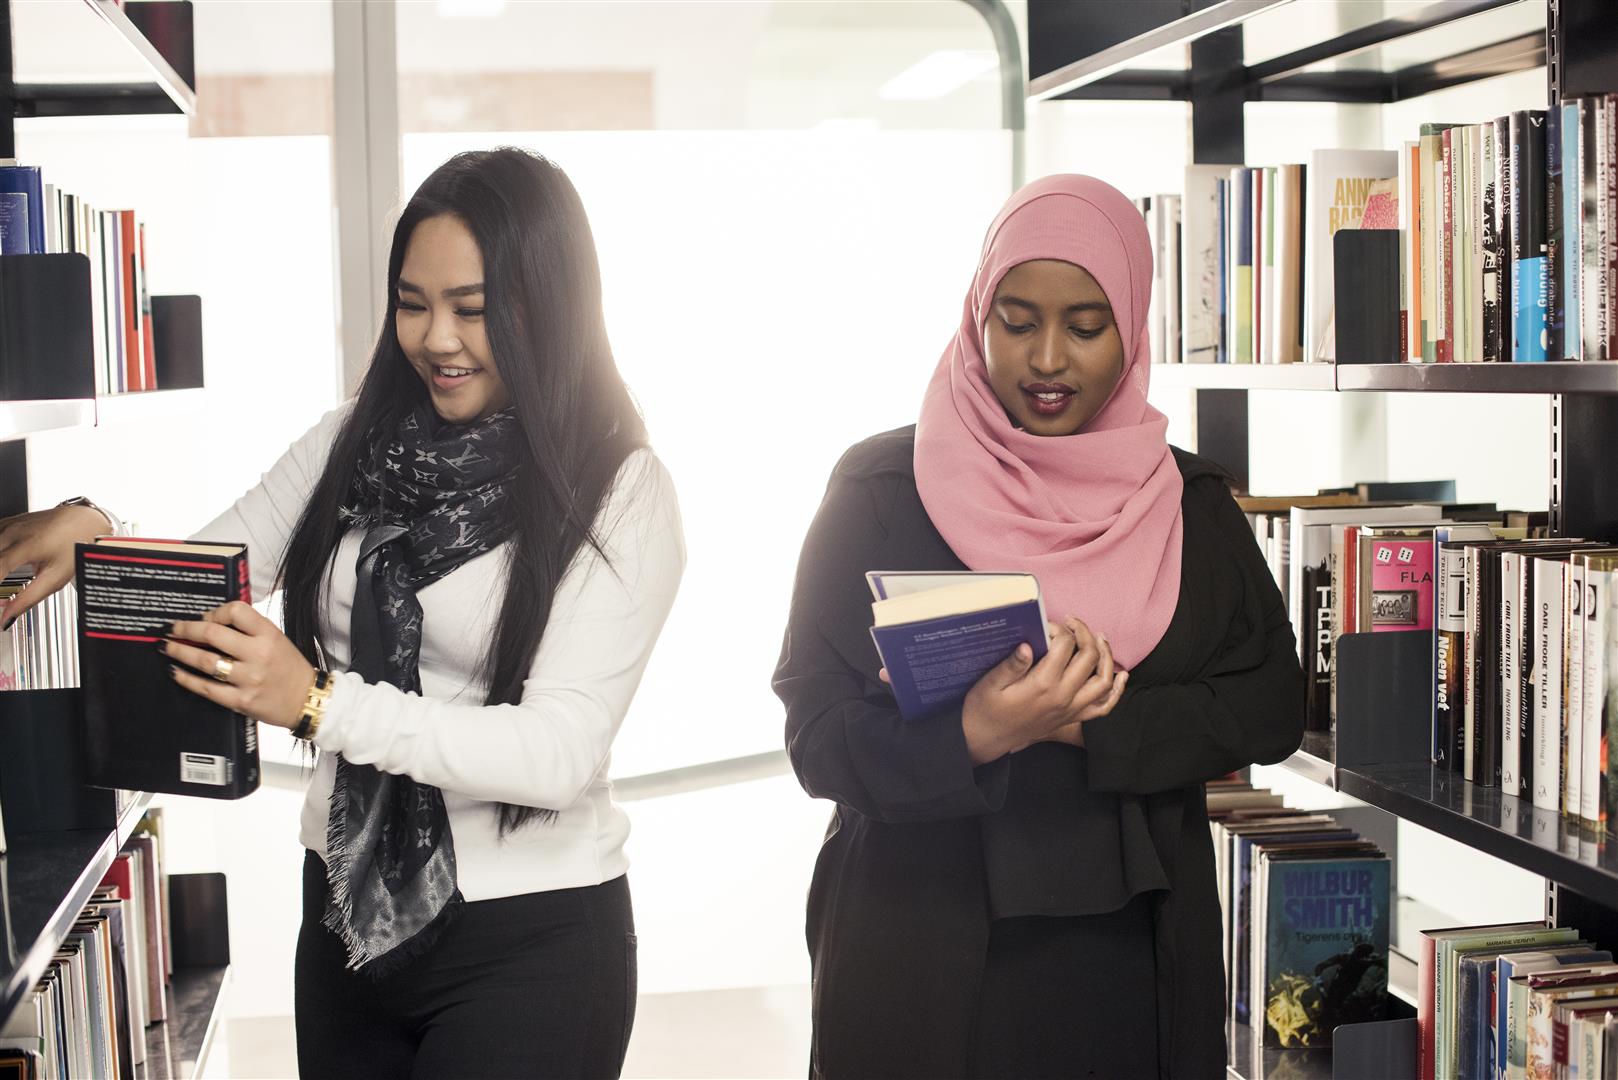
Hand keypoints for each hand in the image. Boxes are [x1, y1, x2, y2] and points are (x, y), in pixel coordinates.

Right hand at [0, 504, 114, 628]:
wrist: (82, 520)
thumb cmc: (74, 546)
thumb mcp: (56, 577)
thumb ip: (29, 598)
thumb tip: (7, 618)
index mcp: (28, 545)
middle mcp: (13, 533)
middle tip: (2, 599)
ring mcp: (7, 526)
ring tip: (4, 588)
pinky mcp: (4, 524)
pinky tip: (2, 568)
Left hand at [160, 601, 316, 729]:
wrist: (307, 700)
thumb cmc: (290, 668)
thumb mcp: (277, 640)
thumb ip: (250, 631)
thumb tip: (212, 623)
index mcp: (269, 635)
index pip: (236, 612)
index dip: (214, 612)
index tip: (204, 617)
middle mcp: (258, 654)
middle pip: (213, 634)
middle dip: (186, 629)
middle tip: (172, 629)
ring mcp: (249, 678)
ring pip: (205, 661)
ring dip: (181, 652)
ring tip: (167, 647)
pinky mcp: (241, 700)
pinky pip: (206, 688)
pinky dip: (187, 679)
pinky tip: (175, 673)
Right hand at [962, 617, 1125, 763]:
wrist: (987, 738)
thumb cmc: (985, 708)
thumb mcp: (990, 683)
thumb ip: (1011, 664)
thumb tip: (1027, 644)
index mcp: (1042, 684)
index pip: (1064, 646)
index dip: (1059, 629)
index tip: (1047, 625)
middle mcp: (1063, 697)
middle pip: (1088, 658)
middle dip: (1084, 634)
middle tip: (1072, 622)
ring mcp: (1071, 709)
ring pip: (1103, 680)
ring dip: (1105, 656)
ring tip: (1098, 638)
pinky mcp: (1072, 718)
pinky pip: (1103, 707)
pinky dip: (1116, 691)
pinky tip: (1120, 675)